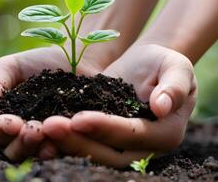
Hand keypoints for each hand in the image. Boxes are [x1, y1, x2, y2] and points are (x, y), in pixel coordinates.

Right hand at [0, 47, 104, 160]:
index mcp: (4, 118)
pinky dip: (64, 147)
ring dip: (40, 148)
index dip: (0, 129)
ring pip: (37, 155)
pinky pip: (65, 151)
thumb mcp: (12, 67)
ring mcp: (47, 140)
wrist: (78, 59)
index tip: (13, 123)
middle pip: (13, 151)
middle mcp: (23, 134)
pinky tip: (68, 138)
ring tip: (48, 134)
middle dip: (21, 142)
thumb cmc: (40, 62)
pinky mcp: (71, 141)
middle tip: (33, 130)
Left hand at [42, 44, 196, 167]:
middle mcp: (142, 147)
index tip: (80, 117)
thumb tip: (162, 106)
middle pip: (109, 154)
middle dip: (79, 141)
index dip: (107, 128)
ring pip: (92, 153)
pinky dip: (63, 140)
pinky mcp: (102, 137)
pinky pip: (83, 143)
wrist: (145, 67)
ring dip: (66, 144)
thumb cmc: (164, 64)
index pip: (133, 135)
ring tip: (41, 128)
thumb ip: (174, 85)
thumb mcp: (176, 67)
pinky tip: (41, 129)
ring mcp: (121, 145)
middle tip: (50, 126)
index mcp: (165, 133)